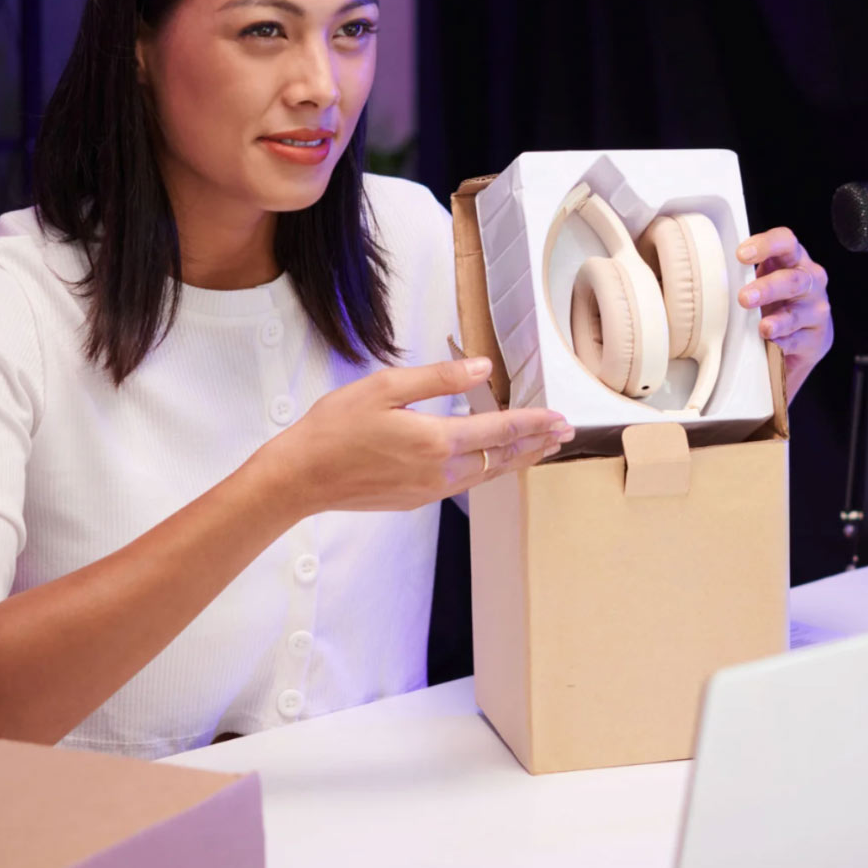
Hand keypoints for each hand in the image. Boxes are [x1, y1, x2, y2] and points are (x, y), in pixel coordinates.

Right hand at [262, 357, 572, 516]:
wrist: (302, 477)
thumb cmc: (336, 427)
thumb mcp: (385, 388)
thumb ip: (439, 379)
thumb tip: (483, 369)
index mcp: (437, 440)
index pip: (500, 430)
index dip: (534, 423)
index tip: (561, 418)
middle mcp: (441, 471)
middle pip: (503, 458)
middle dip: (536, 443)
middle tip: (565, 434)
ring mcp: (430, 490)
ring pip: (488, 474)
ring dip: (516, 459)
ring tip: (540, 448)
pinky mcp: (417, 499)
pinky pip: (465, 484)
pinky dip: (489, 470)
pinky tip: (492, 463)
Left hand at [737, 227, 831, 403]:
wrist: (802, 339)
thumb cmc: (776, 302)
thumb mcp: (763, 280)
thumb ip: (745, 273)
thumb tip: (709, 270)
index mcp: (794, 259)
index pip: (786, 242)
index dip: (766, 245)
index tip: (741, 255)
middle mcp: (811, 281)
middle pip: (793, 279)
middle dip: (768, 288)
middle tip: (744, 298)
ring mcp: (816, 310)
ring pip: (797, 313)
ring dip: (778, 321)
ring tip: (763, 328)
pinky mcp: (818, 338)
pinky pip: (799, 341)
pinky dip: (784, 343)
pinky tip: (772, 343)